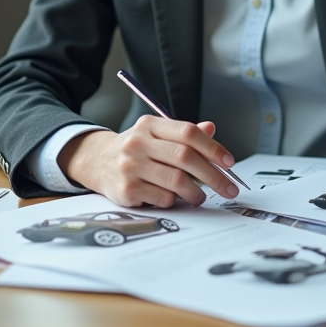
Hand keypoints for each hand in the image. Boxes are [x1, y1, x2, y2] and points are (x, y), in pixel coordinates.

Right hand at [57, 116, 239, 207]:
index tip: (229, 162)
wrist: (96, 162)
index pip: (188, 132)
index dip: (212, 148)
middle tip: (228, 188)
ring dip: (196, 193)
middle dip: (213, 175)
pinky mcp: (126, 189)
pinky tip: (172, 198)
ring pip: (176, 181)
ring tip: (200, 197)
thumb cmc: (135, 149)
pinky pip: (163, 198)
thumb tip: (211, 129)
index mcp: (150, 125)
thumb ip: (183, 134)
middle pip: (185, 157)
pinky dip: (174, 201)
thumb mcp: (156, 135)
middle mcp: (139, 143)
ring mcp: (131, 166)